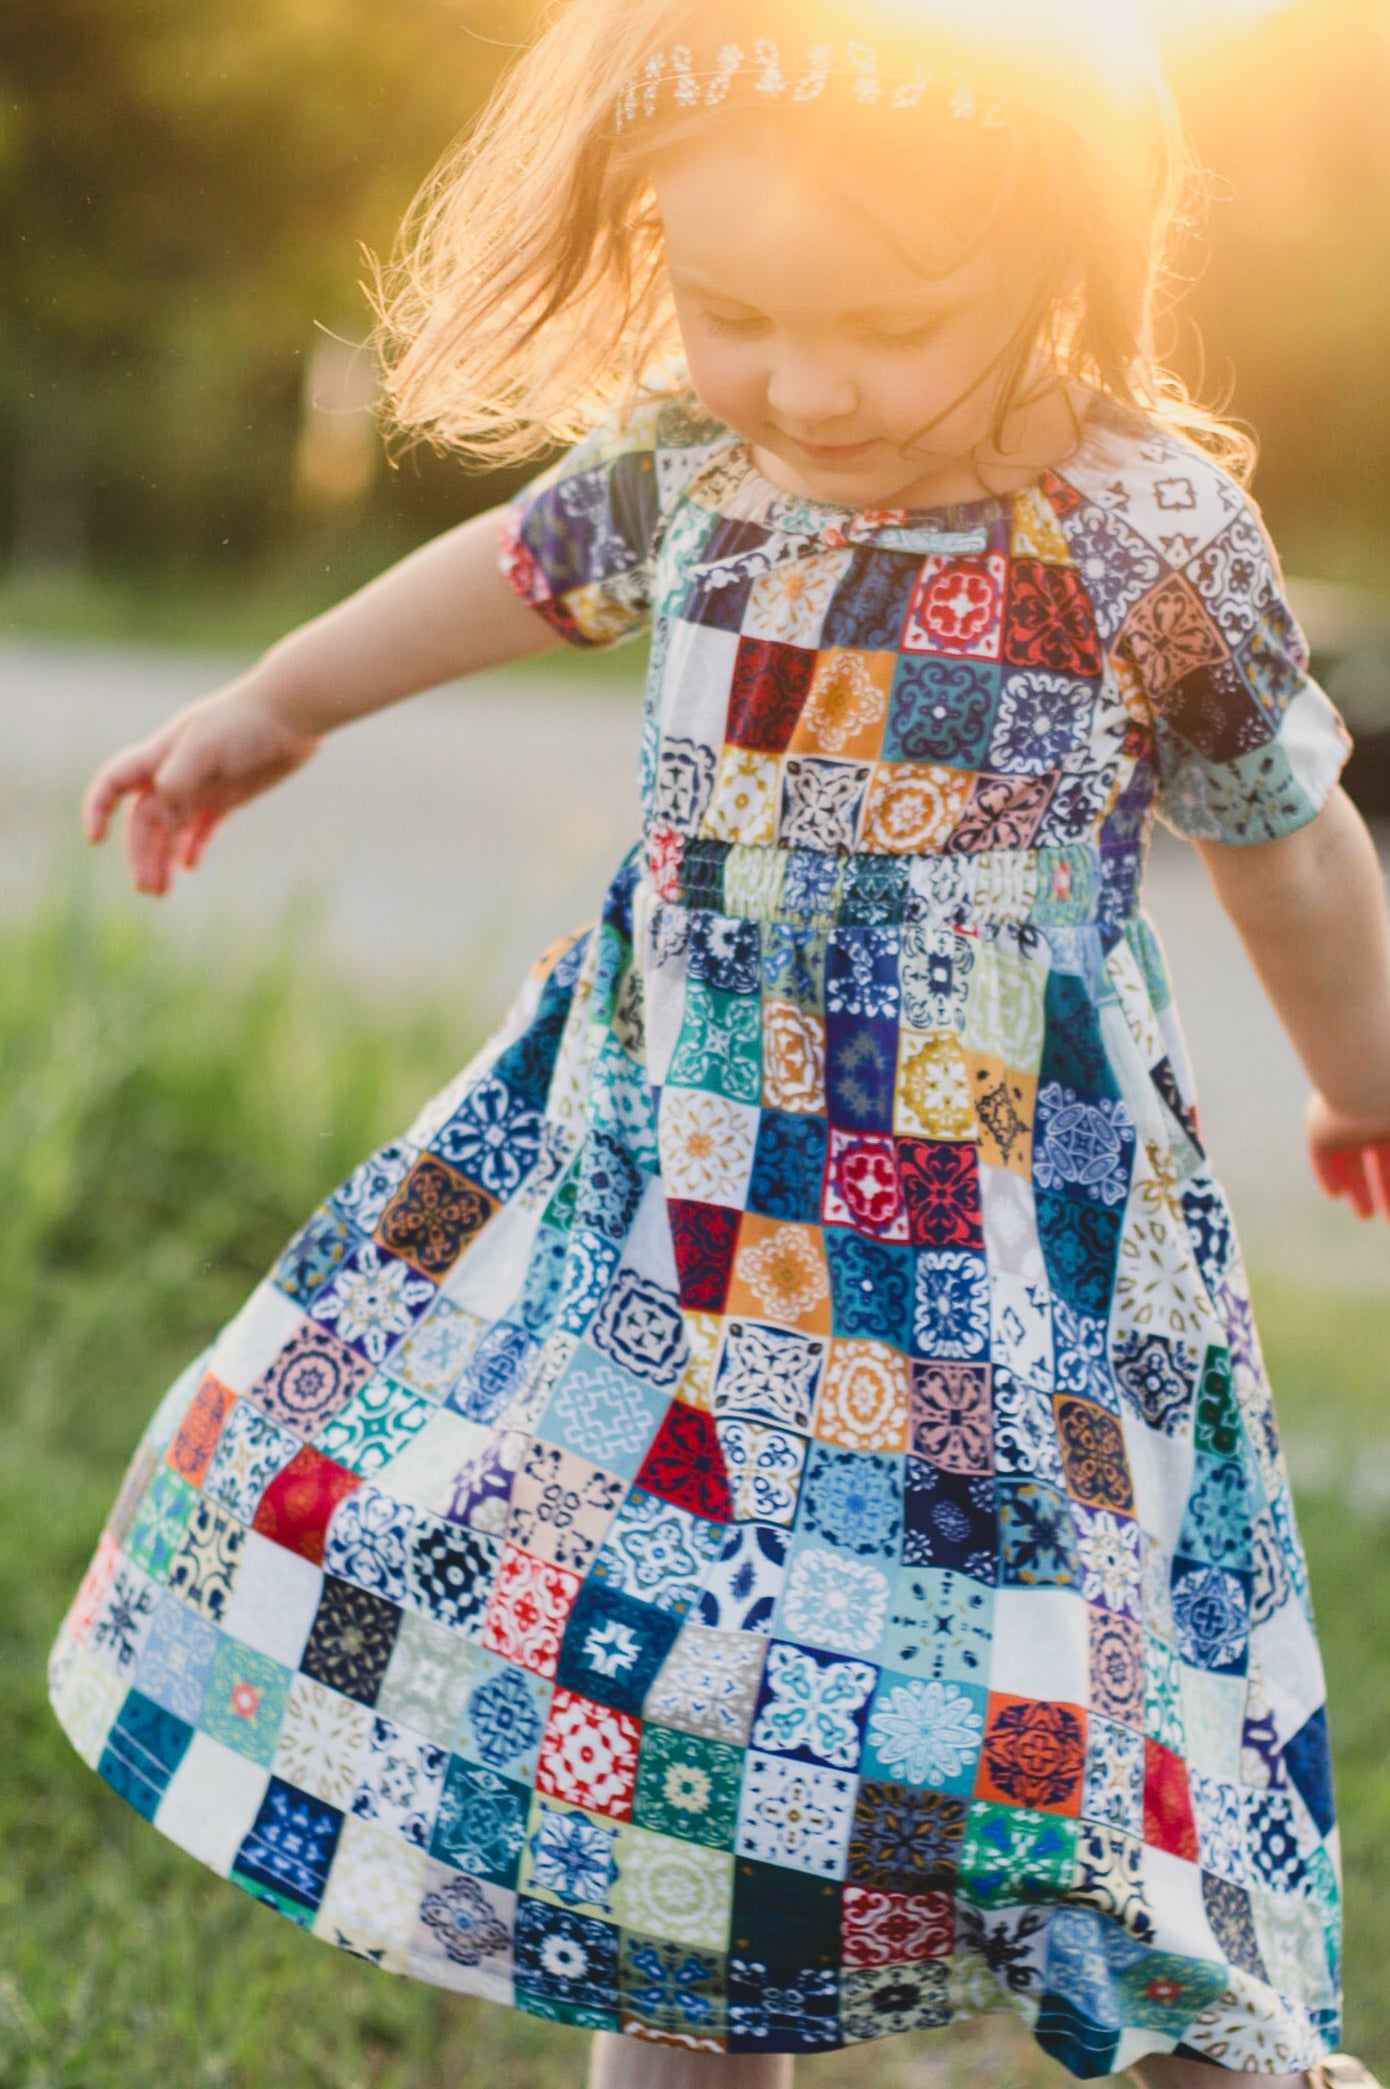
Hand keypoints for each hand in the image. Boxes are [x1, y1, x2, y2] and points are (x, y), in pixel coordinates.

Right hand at [82, 678, 321, 895]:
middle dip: (140, 853)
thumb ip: (178, 775)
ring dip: (162, 859)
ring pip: (171, 829)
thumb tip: (161, 805)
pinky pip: (203, 828)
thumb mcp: (205, 746)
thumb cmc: (244, 722)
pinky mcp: (228, 797)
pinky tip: (189, 867)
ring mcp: (201, 786)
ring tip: (160, 891)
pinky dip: (193, 847)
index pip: (115, 783)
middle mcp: (174, 773)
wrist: (291, 714)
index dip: (99, 810)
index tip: (96, 841)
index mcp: (159, 757)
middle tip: (146, 888)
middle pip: (144, 820)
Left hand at [1305, 1089, 1389, 1220]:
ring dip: (1359, 1187)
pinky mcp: (1321, 1126)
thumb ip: (1361, 1157)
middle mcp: (1375, 1116)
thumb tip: (1349, 1186)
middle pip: (1380, 1156)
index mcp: (1389, 1117)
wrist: (1376, 1084)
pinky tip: (1334, 1195)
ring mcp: (1349, 1120)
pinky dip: (1327, 1175)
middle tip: (1389, 1216)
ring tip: (1364, 1215)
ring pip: (1352, 1159)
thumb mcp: (1389, 1133)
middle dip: (1385, 1185)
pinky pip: (1322, 1156)